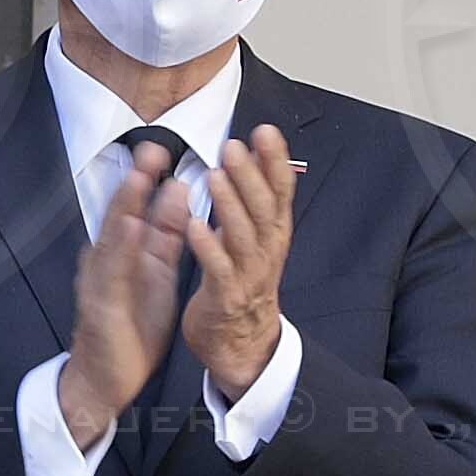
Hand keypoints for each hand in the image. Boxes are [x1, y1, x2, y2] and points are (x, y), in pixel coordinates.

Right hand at [59, 138, 195, 449]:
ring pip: (112, 236)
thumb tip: (178, 191)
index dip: (153, 180)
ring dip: (125, 205)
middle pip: (123, 213)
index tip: (168, 148)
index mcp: (129, 253)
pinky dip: (120, 247)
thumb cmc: (133, 325)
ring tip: (138, 176)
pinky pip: (111, 273)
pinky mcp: (100, 304)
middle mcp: (110, 260)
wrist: (109, 377)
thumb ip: (166, 235)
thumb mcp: (158, 273)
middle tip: (153, 148)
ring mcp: (100, 280)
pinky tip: (130, 227)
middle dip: (137, 181)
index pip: (141, 209)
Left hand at [178, 126, 296, 406]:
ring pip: (243, 236)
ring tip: (215, 175)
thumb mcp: (258, 238)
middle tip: (234, 146)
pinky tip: (194, 225)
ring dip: (229, 205)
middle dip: (250, 175)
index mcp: (273, 235)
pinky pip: (218, 270)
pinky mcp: (225, 297)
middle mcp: (266, 252)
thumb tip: (258, 154)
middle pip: (264, 209)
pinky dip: (208, 247)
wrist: (242, 343)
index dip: (275, 161)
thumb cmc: (244, 283)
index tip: (265, 131)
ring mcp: (248, 275)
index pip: (281, 192)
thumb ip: (256, 199)